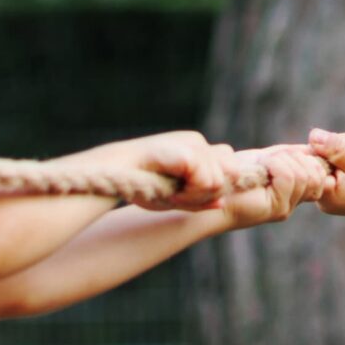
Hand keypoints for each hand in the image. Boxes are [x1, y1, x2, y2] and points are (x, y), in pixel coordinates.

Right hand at [92, 130, 230, 210]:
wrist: (113, 174)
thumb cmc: (140, 185)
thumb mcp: (173, 196)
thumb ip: (198, 200)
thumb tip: (221, 203)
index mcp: (196, 149)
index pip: (229, 166)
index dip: (214, 187)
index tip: (185, 198)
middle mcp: (198, 142)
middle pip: (231, 173)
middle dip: (209, 193)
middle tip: (180, 199)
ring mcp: (195, 144)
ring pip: (219, 182)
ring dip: (197, 197)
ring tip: (173, 197)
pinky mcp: (189, 151)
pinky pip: (207, 182)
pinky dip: (191, 195)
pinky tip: (172, 195)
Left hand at [217, 145, 335, 228]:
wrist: (213, 192)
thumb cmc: (234, 175)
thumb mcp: (267, 159)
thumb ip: (290, 155)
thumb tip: (311, 147)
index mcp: (293, 191)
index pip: (321, 175)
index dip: (312, 159)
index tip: (292, 152)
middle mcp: (293, 202)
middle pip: (318, 176)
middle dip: (298, 158)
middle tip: (274, 159)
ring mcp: (287, 207)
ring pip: (305, 176)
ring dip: (283, 160)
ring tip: (265, 163)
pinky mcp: (277, 208)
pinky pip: (289, 177)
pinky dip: (276, 164)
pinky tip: (261, 168)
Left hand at [307, 129, 344, 219]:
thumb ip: (336, 147)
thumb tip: (312, 135)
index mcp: (326, 196)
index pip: (306, 162)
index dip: (321, 146)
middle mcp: (323, 198)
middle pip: (315, 158)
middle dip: (336, 147)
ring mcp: (330, 193)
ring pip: (326, 157)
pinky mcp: (338, 187)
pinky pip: (335, 163)